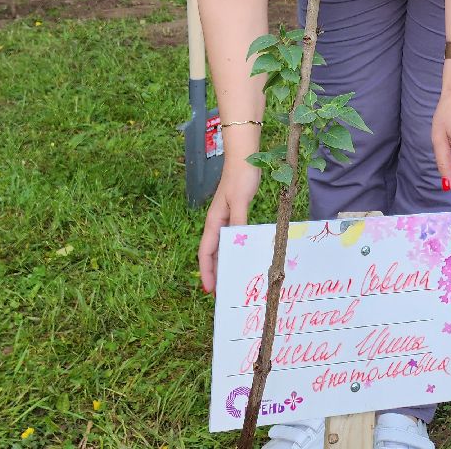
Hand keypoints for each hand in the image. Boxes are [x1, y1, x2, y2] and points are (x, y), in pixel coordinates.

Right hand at [198, 161, 260, 293]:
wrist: (244, 157)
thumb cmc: (241, 178)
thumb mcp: (241, 201)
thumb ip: (239, 221)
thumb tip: (237, 244)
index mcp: (214, 222)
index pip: (206, 252)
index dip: (207, 271)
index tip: (210, 289)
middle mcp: (217, 223)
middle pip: (213, 253)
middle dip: (216, 272)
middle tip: (224, 292)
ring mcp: (226, 219)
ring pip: (223, 247)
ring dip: (226, 262)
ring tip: (234, 279)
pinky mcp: (236, 214)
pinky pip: (234, 238)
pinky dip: (236, 249)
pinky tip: (245, 256)